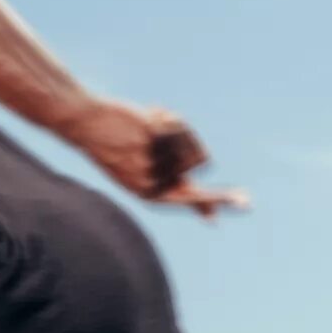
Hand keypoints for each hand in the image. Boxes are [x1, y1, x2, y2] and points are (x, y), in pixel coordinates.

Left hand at [67, 99, 250, 219]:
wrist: (85, 124)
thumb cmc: (117, 151)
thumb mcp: (147, 176)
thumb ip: (179, 190)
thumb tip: (211, 216)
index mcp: (150, 194)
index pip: (192, 199)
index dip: (220, 199)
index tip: (246, 202)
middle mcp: (152, 180)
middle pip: (200, 161)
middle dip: (194, 147)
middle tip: (177, 146)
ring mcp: (151, 157)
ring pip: (190, 142)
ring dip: (179, 130)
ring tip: (151, 127)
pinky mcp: (150, 136)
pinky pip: (179, 125)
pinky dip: (168, 117)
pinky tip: (147, 116)